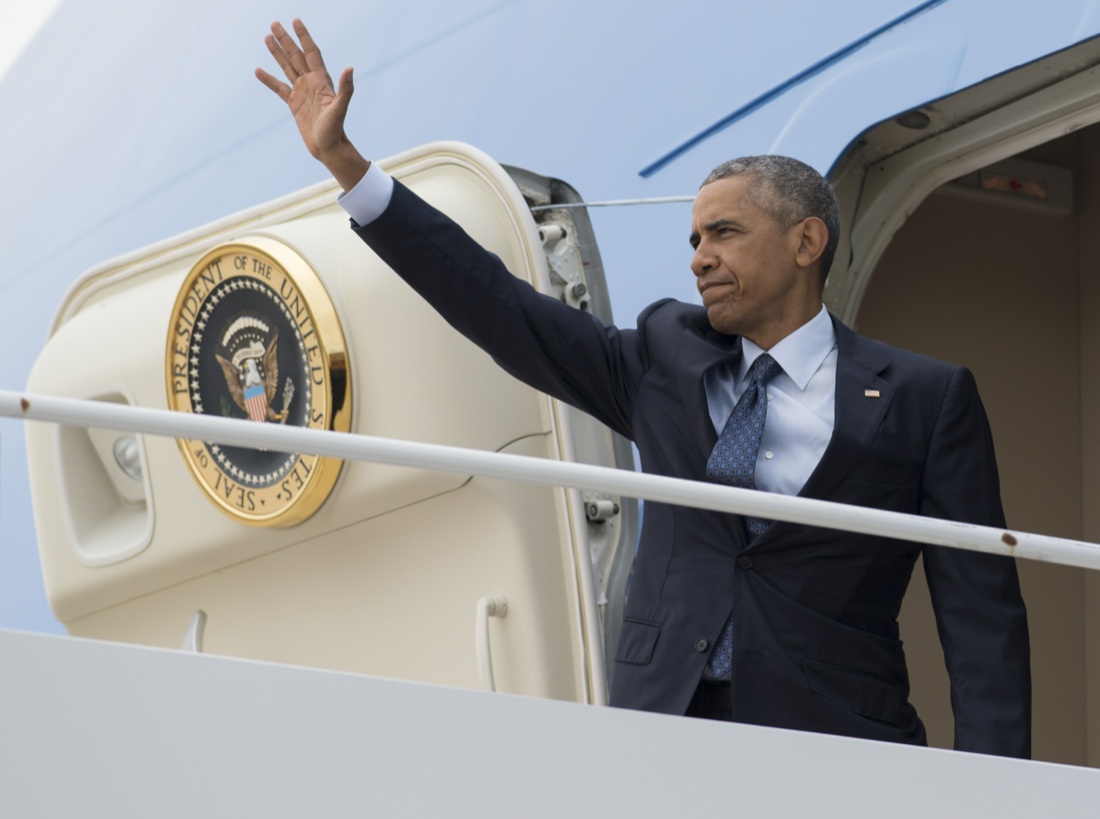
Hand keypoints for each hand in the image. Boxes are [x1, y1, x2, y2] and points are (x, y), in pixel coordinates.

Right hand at [256, 19, 369, 189]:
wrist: (329, 149)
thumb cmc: (336, 130)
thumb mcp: (340, 109)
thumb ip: (346, 89)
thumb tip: (350, 68)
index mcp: (321, 81)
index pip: (311, 53)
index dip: (304, 37)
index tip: (296, 21)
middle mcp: (311, 83)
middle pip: (296, 56)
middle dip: (286, 40)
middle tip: (274, 23)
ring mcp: (302, 92)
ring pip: (287, 67)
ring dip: (277, 53)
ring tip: (267, 37)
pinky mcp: (294, 104)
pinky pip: (278, 88)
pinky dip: (268, 79)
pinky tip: (258, 70)